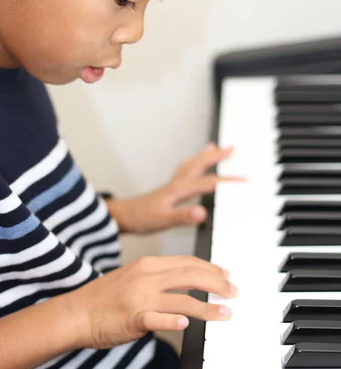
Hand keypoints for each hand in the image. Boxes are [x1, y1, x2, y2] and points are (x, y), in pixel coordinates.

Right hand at [62, 256, 237, 349]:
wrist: (76, 313)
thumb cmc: (104, 298)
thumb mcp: (132, 277)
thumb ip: (158, 279)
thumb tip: (186, 286)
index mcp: (148, 264)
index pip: (187, 262)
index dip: (211, 269)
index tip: (226, 277)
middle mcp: (146, 277)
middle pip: (191, 275)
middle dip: (218, 284)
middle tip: (233, 293)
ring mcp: (140, 297)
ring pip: (183, 299)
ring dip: (209, 307)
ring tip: (226, 313)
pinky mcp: (133, 318)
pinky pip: (158, 318)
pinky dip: (175, 320)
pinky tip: (188, 324)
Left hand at [107, 143, 244, 233]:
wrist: (122, 217)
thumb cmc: (141, 219)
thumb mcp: (164, 220)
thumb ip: (184, 216)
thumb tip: (203, 212)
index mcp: (180, 189)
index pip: (209, 182)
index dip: (228, 181)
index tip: (244, 180)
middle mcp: (177, 183)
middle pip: (200, 165)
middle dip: (216, 156)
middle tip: (231, 148)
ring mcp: (172, 185)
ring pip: (192, 165)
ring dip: (204, 156)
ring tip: (214, 147)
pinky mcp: (168, 189)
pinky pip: (185, 171)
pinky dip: (193, 164)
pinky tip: (193, 167)